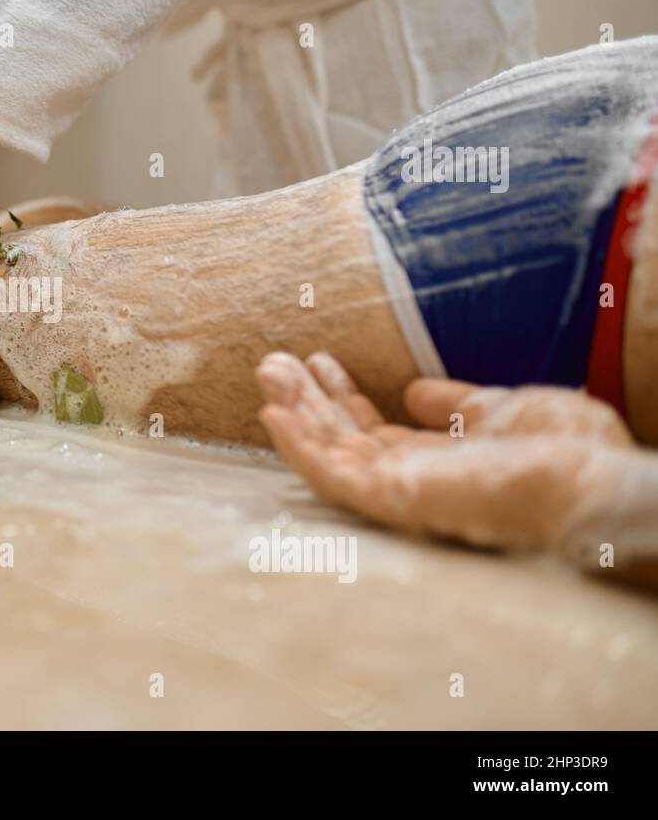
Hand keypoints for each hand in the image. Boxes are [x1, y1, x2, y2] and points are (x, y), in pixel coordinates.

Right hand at [254, 351, 634, 551]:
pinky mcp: (393, 500)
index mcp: (436, 460)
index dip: (340, 395)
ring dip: (293, 413)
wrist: (592, 478)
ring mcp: (399, 491)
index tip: (318, 359)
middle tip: (271, 361)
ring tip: (267, 371)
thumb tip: (412, 392)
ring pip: (329, 454)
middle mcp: (411, 478)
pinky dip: (299, 447)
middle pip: (340, 439)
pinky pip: (332, 477)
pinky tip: (273, 414)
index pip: (369, 430)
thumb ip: (456, 404)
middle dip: (305, 399)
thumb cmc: (566, 451)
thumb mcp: (506, 409)